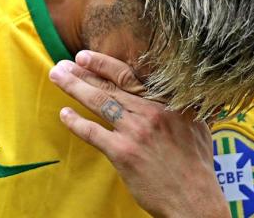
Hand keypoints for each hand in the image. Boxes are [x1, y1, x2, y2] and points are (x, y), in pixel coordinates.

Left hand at [49, 51, 229, 217]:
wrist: (194, 196)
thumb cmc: (196, 160)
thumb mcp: (196, 122)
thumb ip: (180, 104)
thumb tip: (173, 91)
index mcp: (165, 101)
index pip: (128, 75)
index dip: (104, 64)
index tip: (85, 57)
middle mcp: (148, 111)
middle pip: (109, 86)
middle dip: (83, 72)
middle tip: (64, 64)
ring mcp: (134, 131)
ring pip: (99, 102)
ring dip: (75, 88)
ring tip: (57, 77)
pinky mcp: (123, 153)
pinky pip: (94, 133)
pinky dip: (76, 123)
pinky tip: (65, 114)